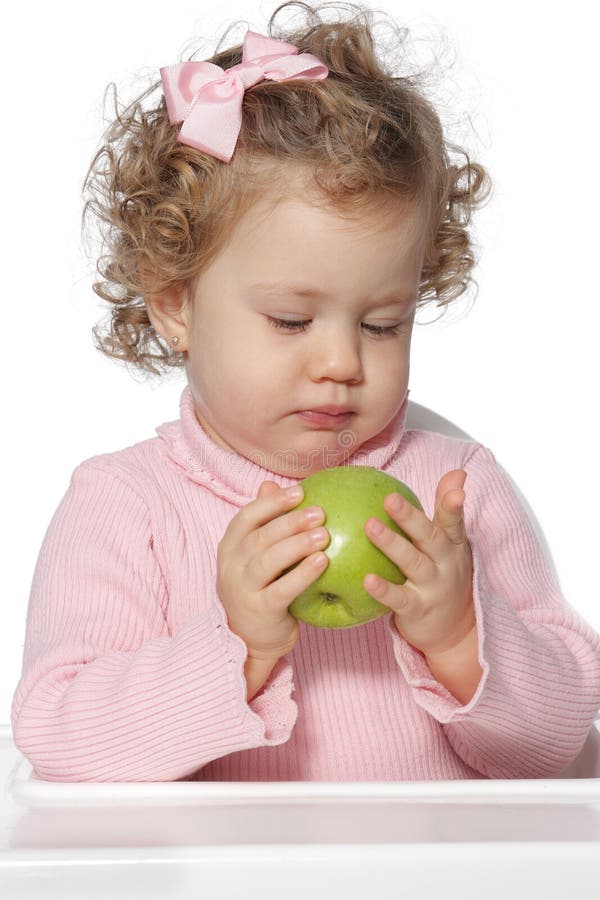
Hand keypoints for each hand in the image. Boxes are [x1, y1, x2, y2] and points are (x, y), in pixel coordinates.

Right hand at [216, 480, 328, 662]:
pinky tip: (322, 561)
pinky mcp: (260, 611)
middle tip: (320, 513)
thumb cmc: (257, 588)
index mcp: (229, 547)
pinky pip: (282, 589)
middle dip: (290, 522)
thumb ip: (262, 523)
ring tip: (324, 534)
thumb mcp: (254, 556)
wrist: (246, 639)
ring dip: (297, 545)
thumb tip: (270, 484)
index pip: (246, 517)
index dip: (272, 503)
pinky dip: (302, 574)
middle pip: (260, 537)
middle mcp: (231, 566)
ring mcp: (243, 590)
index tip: (300, 492)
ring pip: (268, 561)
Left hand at [363, 469, 473, 655]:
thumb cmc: (444, 574)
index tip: (457, 489)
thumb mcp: (451, 543)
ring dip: (392, 544)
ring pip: (412, 563)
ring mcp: (432, 587)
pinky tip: (366, 580)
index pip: (453, 521)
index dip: (454, 505)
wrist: (455, 629)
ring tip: (370, 527)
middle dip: (410, 518)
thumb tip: (458, 472)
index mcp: (451, 544)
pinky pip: (399, 598)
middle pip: (429, 537)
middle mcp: (445, 563)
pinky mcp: (418, 609)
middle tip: (389, 499)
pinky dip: (384, 590)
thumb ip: (448, 510)